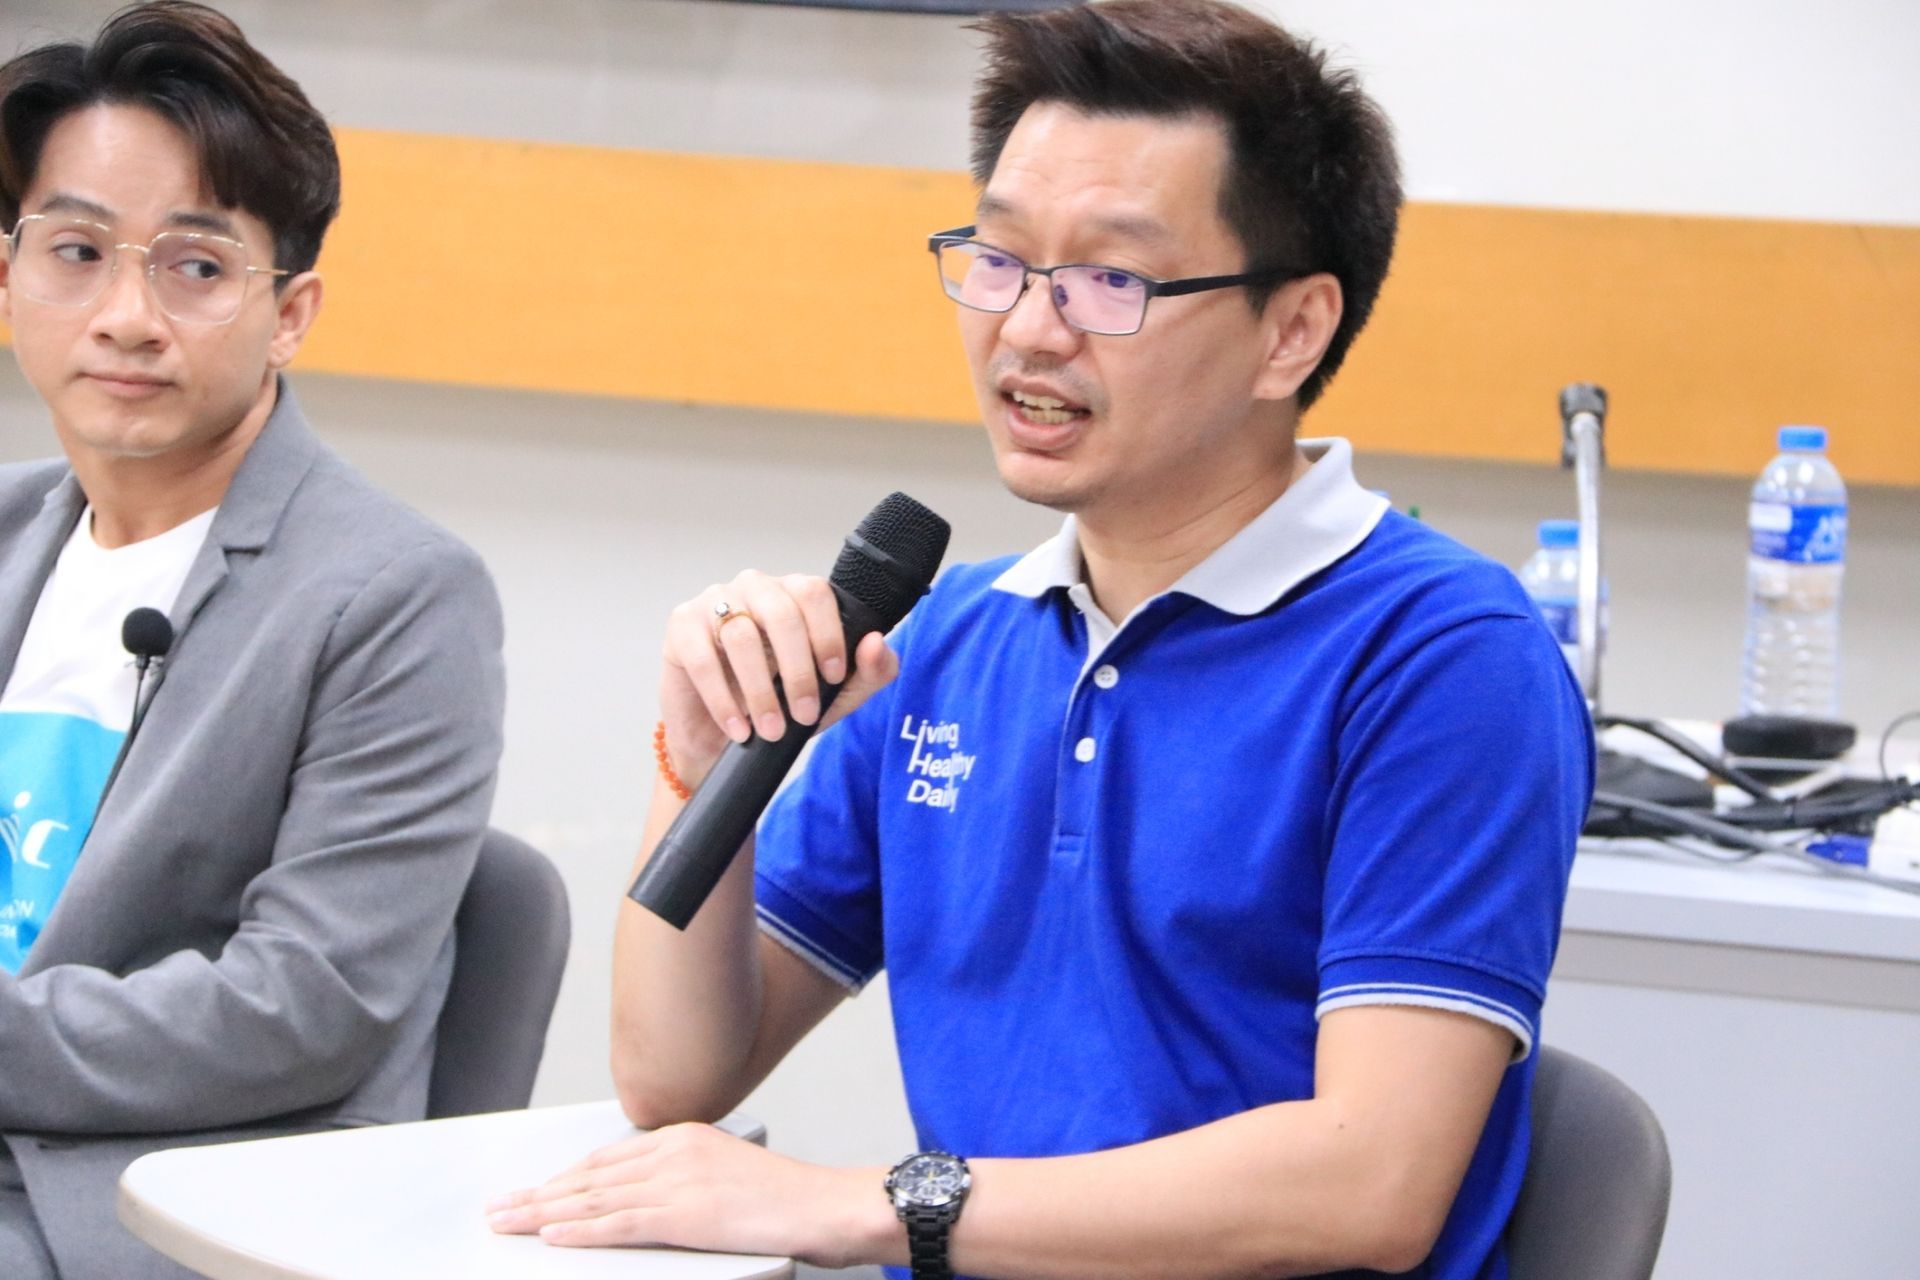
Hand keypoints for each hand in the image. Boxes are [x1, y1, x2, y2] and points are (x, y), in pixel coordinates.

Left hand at [484, 1122, 889, 1266]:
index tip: (534, 1190)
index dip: (565, 1178)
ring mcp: (678, 1181)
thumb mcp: (730, 1174)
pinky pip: (619, 1224)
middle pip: (591, 1176)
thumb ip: (688, 1180)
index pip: (608, 1160)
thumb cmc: (788, 1200)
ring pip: (594, 1199)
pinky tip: (552, 1236)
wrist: (825, 1206)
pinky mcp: (685, 1213)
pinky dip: (580, 1231)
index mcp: (685, 1138)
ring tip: (509, 1222)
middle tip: (501, 1207)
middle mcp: (675, 1151)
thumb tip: (648, 1202)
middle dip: (540, 1193)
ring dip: (544, 1213)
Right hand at [660, 571, 898, 788]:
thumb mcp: (835, 696)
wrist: (722, 736)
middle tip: (803, 715)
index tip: (833, 678)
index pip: (815, 594)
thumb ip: (868, 671)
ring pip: (742, 636)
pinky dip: (723, 698)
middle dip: (797, 671)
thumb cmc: (780, 703)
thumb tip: (876, 644)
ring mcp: (715, 602)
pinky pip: (703, 658)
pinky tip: (738, 727)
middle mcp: (755, 588)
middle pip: (781, 612)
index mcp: (794, 594)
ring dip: (761, 691)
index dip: (828, 635)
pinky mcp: (682, 626)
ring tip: (771, 729)